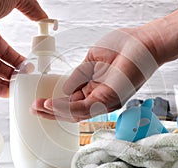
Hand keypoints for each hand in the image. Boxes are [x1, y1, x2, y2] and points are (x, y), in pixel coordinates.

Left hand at [0, 0, 46, 96]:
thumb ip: (32, 10)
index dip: (17, 61)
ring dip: (5, 83)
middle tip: (26, 79)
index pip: (4, 52)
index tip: (28, 67)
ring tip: (20, 88)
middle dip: (13, 73)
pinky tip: (7, 92)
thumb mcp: (17, 1)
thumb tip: (44, 19)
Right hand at [31, 28, 158, 121]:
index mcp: (96, 89)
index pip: (73, 101)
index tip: (40, 101)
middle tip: (34, 109)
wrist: (143, 43)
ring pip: (76, 113)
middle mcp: (100, 98)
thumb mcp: (92, 60)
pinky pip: (84, 108)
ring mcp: (105, 101)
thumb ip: (78, 75)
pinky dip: (65, 107)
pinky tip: (51, 104)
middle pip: (72, 111)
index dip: (55, 103)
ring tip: (38, 108)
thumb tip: (64, 88)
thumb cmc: (124, 48)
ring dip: (55, 111)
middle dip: (51, 111)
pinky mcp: (109, 99)